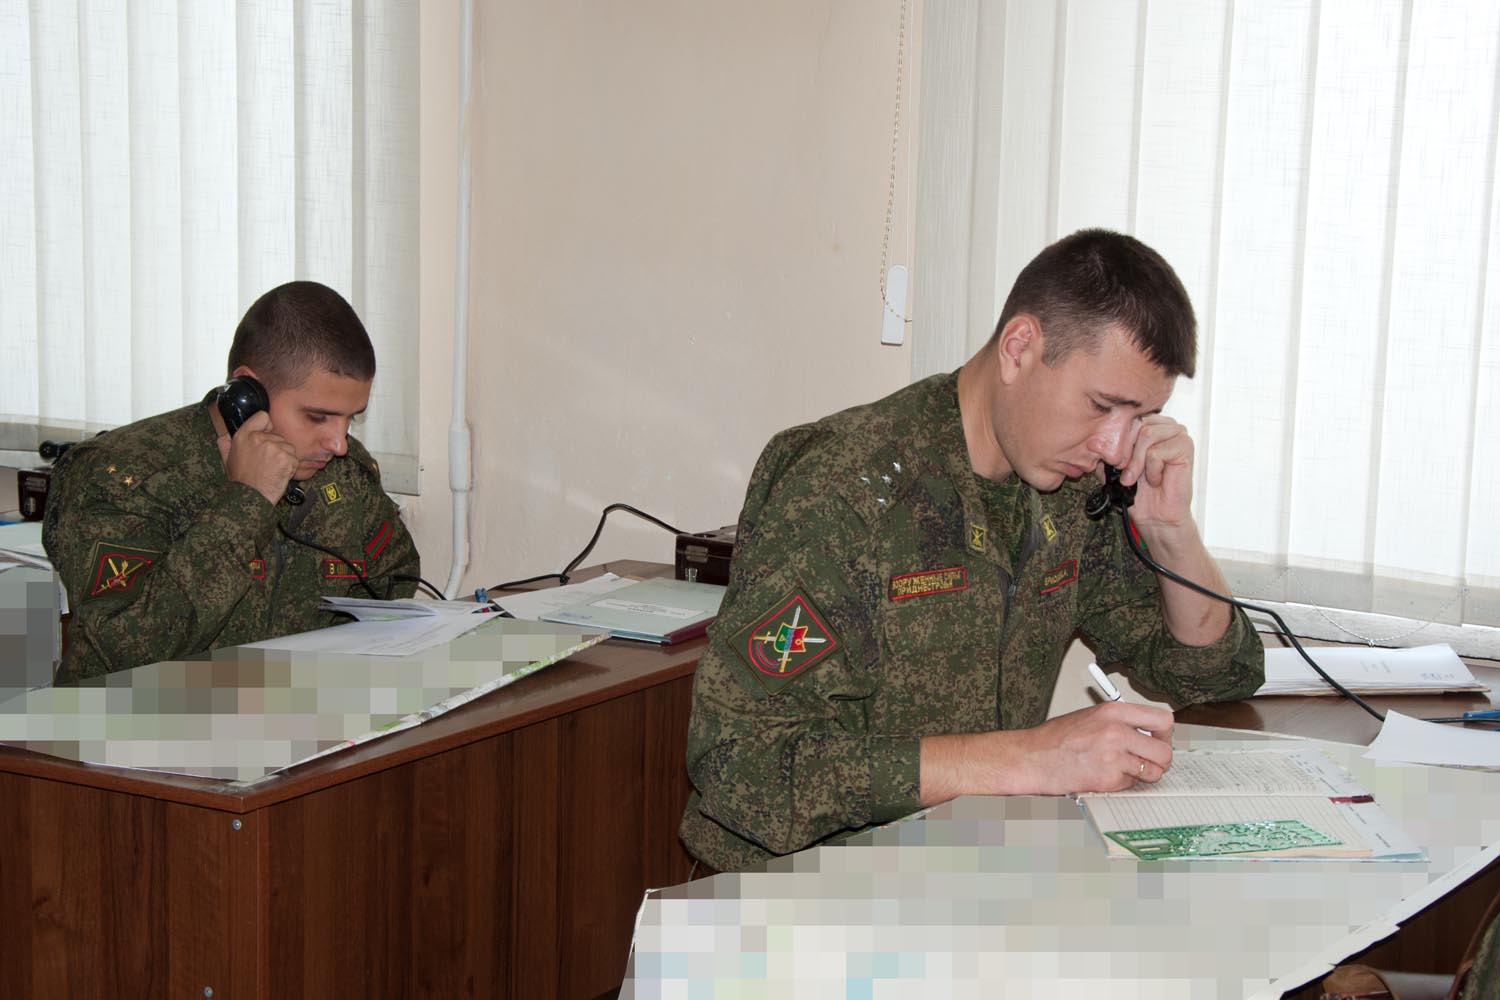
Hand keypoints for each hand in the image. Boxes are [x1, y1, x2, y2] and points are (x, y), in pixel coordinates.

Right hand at [217, 410, 296, 505]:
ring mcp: (274, 447)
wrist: (250, 497)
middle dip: (276, 448)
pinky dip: (290, 467)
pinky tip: (279, 474)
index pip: (263, 417)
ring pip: (288, 447)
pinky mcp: (286, 458)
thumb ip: (225, 444)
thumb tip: (225, 435)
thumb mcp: (227, 459)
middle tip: (266, 463)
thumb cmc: (241, 480)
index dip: (267, 426)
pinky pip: (294, 458)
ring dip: (284, 458)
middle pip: (279, 436)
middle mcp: (258, 438)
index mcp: (244, 435)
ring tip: (272, 469)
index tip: (267, 435)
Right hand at [1011, 701, 1174, 793]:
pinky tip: (1104, 775)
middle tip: (1149, 761)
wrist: (1031, 758)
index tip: (1159, 739)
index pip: (1163, 719)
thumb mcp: (1090, 716)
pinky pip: (1131, 784)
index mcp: (1113, 711)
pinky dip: (1122, 783)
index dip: (1165, 734)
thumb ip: (1121, 722)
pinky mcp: (1108, 778)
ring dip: (1144, 774)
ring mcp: (1113, 756)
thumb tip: (1148, 733)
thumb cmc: (1055, 738)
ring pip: (1153, 771)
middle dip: (1160, 760)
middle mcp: (1116, 731)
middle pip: (1164, 750)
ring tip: (1125, 770)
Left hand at [1113, 414, 1194, 533]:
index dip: (1116, 440)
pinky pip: (1157, 452)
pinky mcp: (1185, 447)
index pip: (1128, 417)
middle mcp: (1165, 425)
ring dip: (1137, 462)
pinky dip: (1152, 470)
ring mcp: (1178, 434)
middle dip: (1125, 452)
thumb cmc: (1139, 490)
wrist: (1155, 514)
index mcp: (1149, 423)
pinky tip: (1156, 479)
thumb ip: (1104, 451)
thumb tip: (1091, 442)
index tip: (1112, 462)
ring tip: (1138, 478)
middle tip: (1126, 473)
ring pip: (1147, 435)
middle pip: (1137, 424)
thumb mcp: (1113, 466)